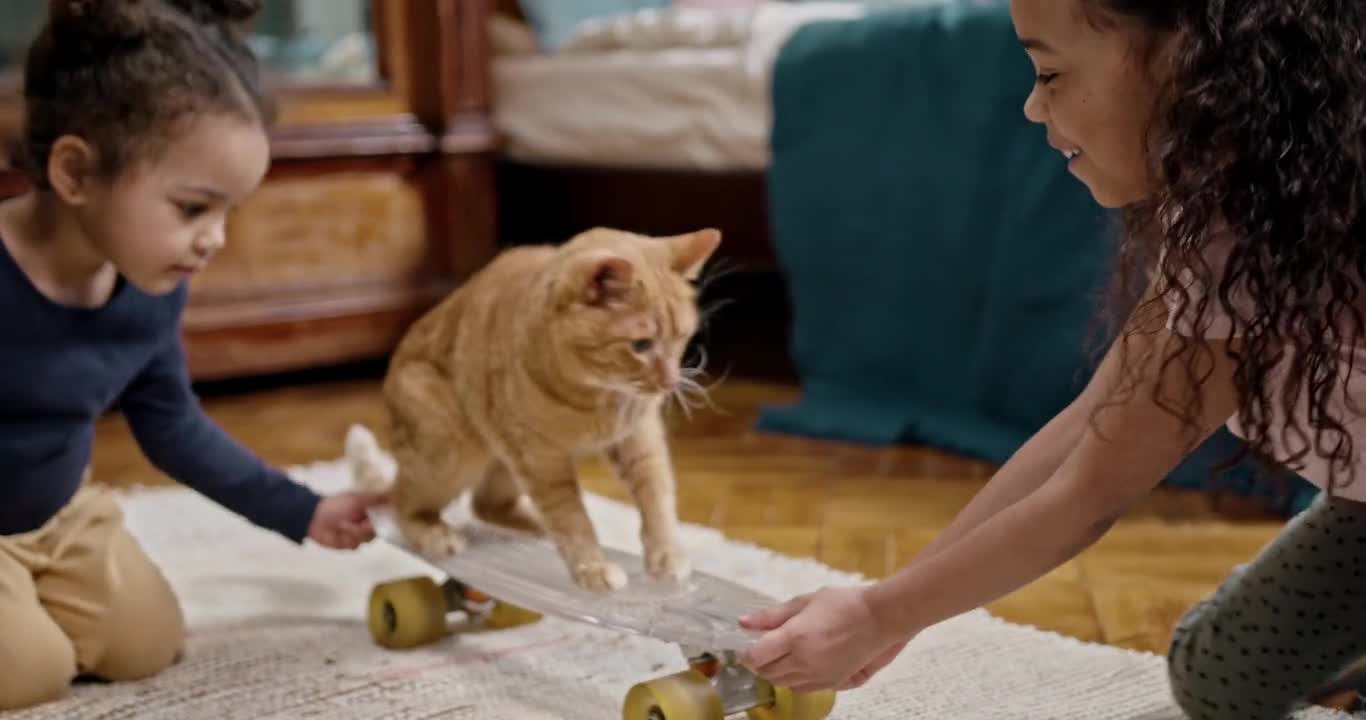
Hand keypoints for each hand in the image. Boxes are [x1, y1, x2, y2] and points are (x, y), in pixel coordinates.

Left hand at [307, 491, 386, 548]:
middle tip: (355, 523)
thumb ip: (376, 498)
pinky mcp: (349, 544)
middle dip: (365, 528)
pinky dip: (347, 540)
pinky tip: (338, 534)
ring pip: (367, 539)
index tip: (378, 519)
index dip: (384, 520)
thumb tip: (395, 494)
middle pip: (378, 531)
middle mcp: (366, 522)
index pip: (386, 517)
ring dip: (354, 533)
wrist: (313, 518)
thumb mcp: (357, 499)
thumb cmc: (336, 506)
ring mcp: (358, 534)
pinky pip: (356, 546)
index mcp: (370, 510)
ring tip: (341, 526)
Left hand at [738, 585, 908, 691]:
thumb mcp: (805, 601)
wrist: (880, 618)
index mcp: (795, 637)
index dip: (746, 652)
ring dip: (774, 672)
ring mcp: (818, 675)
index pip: (756, 656)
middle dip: (758, 662)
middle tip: (761, 648)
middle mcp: (804, 661)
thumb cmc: (846, 604)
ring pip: (782, 683)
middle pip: (766, 673)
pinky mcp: (831, 683)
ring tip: (779, 655)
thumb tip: (744, 622)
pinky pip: (800, 688)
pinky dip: (791, 679)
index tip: (747, 645)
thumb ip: (772, 615)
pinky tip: (796, 664)